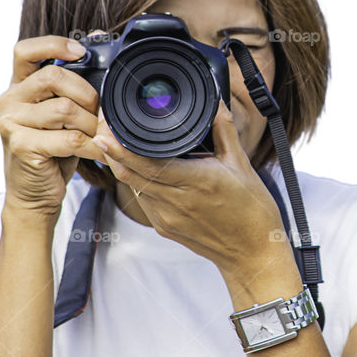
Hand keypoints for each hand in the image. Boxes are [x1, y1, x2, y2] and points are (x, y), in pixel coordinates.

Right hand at [0, 36, 104, 218]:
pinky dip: (92, 145)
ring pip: (64, 108)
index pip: (24, 51)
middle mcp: (9, 101)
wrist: (35, 194)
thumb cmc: (54, 150)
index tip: (82, 52)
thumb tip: (96, 42)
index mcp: (18, 86)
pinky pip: (68, 138)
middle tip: (100, 112)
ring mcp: (10, 123)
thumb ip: (72, 86)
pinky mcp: (21, 146)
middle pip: (53, 76)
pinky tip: (100, 151)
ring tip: (100, 136)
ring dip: (92, 124)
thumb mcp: (63, 114)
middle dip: (87, 93)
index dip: (53, 44)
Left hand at [92, 99, 288, 276]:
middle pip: (130, 173)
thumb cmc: (252, 210)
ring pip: (133, 185)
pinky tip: (139, 168)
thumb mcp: (241, 163)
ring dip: (122, 165)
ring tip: (116, 142)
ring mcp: (167, 217)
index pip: (146, 163)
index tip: (107, 129)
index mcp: (197, 181)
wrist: (252, 254)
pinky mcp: (164, 227)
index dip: (121, 147)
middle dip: (112, 150)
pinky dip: (137, 181)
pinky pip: (143, 198)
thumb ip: (224, 129)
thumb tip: (215, 102)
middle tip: (103, 128)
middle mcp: (177, 201)